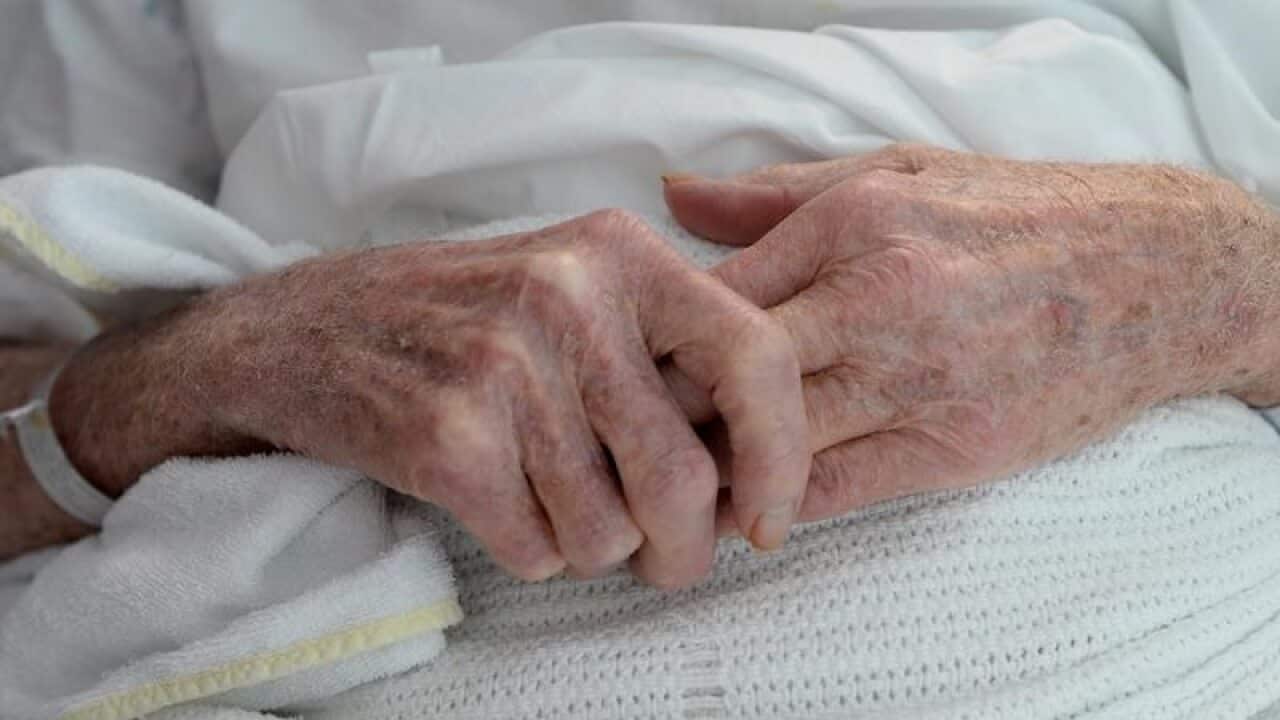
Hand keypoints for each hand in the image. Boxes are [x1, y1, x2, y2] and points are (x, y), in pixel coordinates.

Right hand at [50, 210, 807, 586]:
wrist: (299, 331)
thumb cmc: (458, 319)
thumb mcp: (571, 287)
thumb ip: (667, 353)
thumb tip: (758, 469)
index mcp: (618, 251)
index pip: (755, 357)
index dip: (781, 456)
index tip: (767, 519)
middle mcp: (566, 295)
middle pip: (683, 476)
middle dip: (682, 546)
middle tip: (662, 555)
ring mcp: (501, 363)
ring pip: (608, 532)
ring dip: (589, 546)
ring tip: (547, 497)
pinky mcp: (445, 436)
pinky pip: (536, 551)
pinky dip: (527, 551)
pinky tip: (494, 501)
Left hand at [663, 144, 1279, 525]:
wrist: (1158, 275)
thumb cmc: (1017, 216)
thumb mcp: (898, 172)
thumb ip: (776, 195)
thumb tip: (673, 199)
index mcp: (853, 223)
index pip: (712, 296)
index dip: (657, 339)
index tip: (636, 363)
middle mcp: (878, 301)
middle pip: (727, 374)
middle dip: (667, 411)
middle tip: (634, 434)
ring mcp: (919, 380)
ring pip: (771, 442)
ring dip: (711, 468)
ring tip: (673, 480)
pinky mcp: (955, 449)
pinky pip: (834, 491)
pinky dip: (777, 504)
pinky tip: (748, 505)